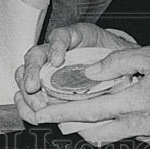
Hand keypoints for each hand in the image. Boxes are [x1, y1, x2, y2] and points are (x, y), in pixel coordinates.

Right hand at [16, 23, 135, 116]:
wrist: (114, 70)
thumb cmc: (114, 59)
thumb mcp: (118, 53)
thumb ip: (116, 59)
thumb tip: (124, 70)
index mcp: (74, 38)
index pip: (60, 36)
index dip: (56, 47)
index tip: (58, 60)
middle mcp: (56, 52)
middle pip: (36, 55)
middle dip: (32, 71)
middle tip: (34, 87)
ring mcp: (47, 71)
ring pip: (26, 73)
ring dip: (26, 90)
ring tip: (36, 104)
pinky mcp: (45, 90)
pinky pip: (28, 95)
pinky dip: (25, 104)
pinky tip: (30, 112)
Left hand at [17, 46, 149, 146]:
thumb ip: (118, 61)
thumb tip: (91, 71)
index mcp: (135, 101)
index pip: (89, 111)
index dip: (62, 112)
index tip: (44, 111)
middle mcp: (139, 124)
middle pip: (94, 133)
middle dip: (72, 124)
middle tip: (59, 113)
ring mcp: (149, 136)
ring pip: (112, 136)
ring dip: (95, 126)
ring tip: (87, 111)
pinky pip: (132, 135)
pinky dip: (121, 125)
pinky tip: (126, 110)